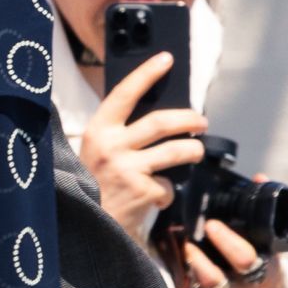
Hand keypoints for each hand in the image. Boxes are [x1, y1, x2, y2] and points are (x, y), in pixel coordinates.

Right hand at [77, 50, 205, 243]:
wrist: (86, 227)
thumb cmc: (94, 187)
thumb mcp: (97, 153)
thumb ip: (120, 135)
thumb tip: (161, 118)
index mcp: (98, 131)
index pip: (124, 94)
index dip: (146, 74)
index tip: (166, 59)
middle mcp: (110, 147)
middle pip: (160, 122)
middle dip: (188, 119)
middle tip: (201, 121)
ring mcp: (127, 169)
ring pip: (175, 151)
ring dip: (192, 150)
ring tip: (195, 152)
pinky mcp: (142, 191)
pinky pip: (167, 186)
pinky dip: (166, 193)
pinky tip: (155, 199)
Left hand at [181, 213, 277, 287]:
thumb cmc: (262, 268)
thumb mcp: (270, 246)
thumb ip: (262, 215)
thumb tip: (258, 180)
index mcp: (261, 276)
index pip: (244, 260)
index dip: (227, 242)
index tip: (211, 225)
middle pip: (213, 280)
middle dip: (196, 258)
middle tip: (185, 239)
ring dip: (185, 267)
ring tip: (178, 248)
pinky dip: (179, 278)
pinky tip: (173, 262)